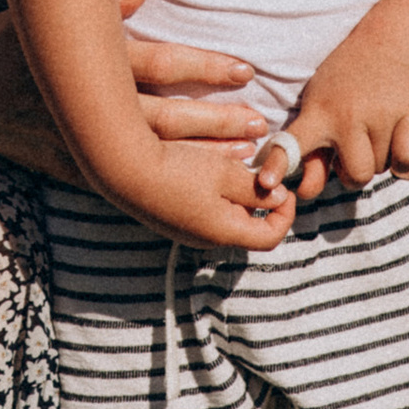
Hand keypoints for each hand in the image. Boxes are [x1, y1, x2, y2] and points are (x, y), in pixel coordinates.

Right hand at [0, 0, 267, 187]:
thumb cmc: (2, 47)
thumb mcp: (42, 16)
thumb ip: (100, 0)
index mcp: (89, 67)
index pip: (158, 66)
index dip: (204, 69)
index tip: (247, 70)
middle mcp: (91, 110)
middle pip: (167, 118)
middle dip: (217, 122)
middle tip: (261, 124)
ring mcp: (84, 143)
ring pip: (155, 154)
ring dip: (201, 154)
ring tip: (245, 154)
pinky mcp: (76, 167)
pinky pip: (131, 178)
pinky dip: (167, 180)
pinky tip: (197, 188)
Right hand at [84, 138, 301, 256]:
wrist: (122, 168)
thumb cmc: (177, 168)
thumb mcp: (225, 173)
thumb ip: (256, 188)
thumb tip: (277, 197)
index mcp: (224, 232)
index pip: (271, 236)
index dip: (286, 214)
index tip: (285, 187)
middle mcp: (205, 240)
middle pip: (247, 227)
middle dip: (259, 200)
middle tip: (256, 172)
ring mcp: (184, 232)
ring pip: (225, 218)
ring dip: (235, 196)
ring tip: (229, 169)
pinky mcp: (169, 221)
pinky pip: (203, 213)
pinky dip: (214, 196)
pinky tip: (203, 172)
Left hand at [277, 33, 408, 196]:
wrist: (386, 44)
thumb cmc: (344, 85)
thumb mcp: (319, 107)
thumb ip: (313, 152)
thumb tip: (306, 193)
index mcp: (317, 114)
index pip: (291, 143)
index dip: (278, 165)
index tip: (267, 182)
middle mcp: (346, 116)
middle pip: (356, 176)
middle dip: (356, 171)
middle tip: (356, 148)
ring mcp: (379, 115)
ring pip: (382, 168)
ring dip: (380, 158)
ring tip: (376, 129)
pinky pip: (407, 159)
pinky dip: (405, 155)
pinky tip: (398, 136)